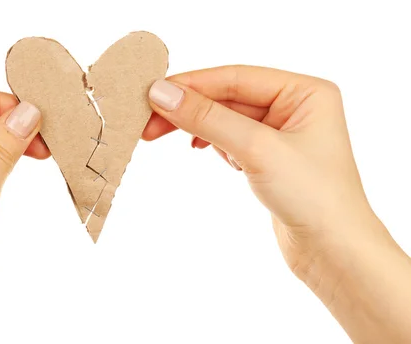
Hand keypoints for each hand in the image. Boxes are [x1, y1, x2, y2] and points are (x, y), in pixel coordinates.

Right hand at [143, 65, 410, 342]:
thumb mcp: (256, 149)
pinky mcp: (269, 158)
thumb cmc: (314, 197)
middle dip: (188, 109)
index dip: (192, 85)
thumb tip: (163, 93)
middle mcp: (295, 106)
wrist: (334, 253)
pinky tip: (201, 150)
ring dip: (195, 125)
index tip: (153, 94)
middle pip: (227, 97)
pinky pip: (230, 138)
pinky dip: (211, 142)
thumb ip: (208, 118)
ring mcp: (281, 133)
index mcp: (304, 91)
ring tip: (160, 135)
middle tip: (148, 121)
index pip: (235, 77)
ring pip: (225, 118)